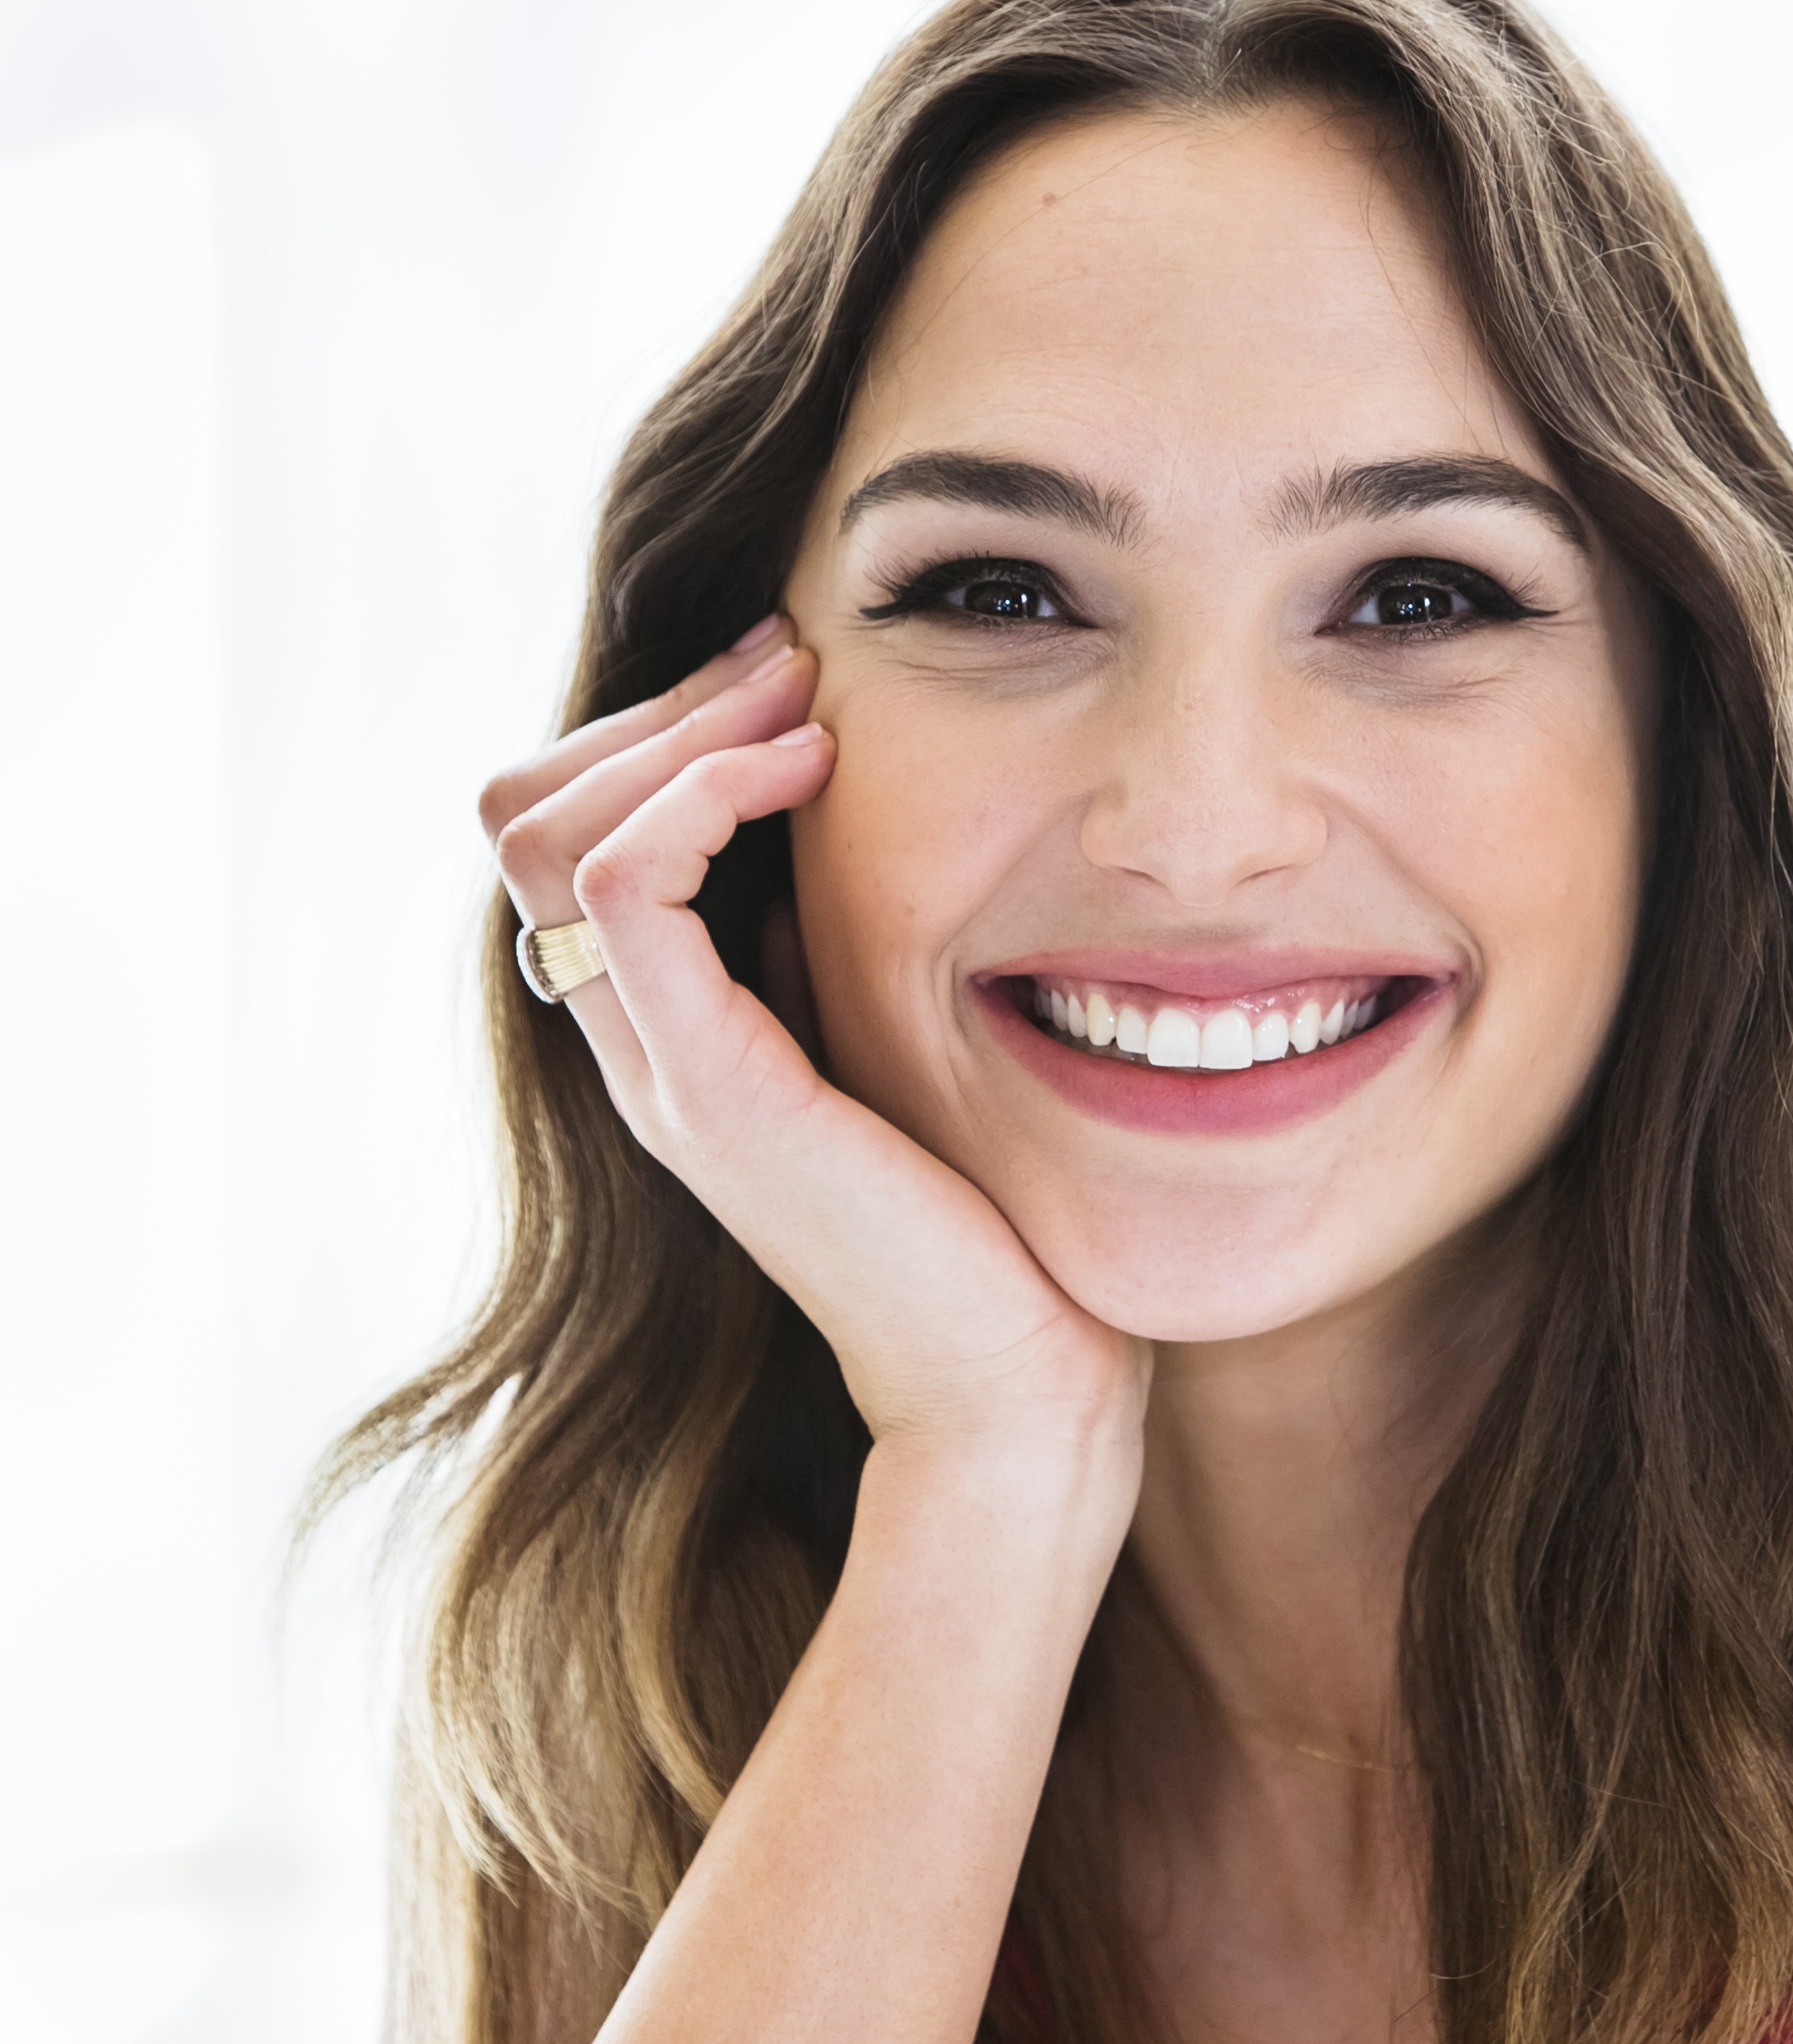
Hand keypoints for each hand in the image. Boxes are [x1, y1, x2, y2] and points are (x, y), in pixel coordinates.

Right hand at [482, 619, 1148, 1528]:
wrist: (1013, 1376)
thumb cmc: (983, 1217)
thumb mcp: (887, 1043)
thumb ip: (821, 955)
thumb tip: (809, 831)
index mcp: (673, 1032)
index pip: (566, 833)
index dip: (659, 732)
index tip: (787, 689)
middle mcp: (637, 1046)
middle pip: (527, 813)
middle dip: (658, 707)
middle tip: (788, 667)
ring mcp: (658, 1069)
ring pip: (549, 832)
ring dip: (677, 728)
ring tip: (802, 705)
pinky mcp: (711, 1086)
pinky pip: (626, 885)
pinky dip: (700, 791)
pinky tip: (811, 771)